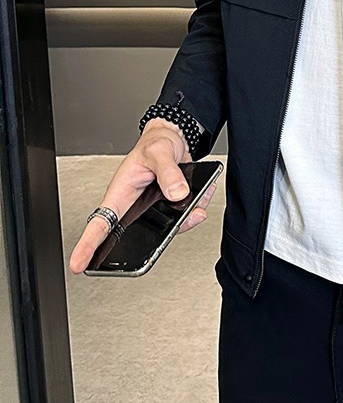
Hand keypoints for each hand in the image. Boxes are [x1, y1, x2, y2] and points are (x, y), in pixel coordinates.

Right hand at [68, 118, 217, 274]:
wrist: (173, 138)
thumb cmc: (155, 144)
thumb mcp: (159, 152)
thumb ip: (168, 172)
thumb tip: (178, 193)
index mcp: (120, 194)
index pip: (100, 223)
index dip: (88, 245)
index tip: (78, 264)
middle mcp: (135, 206)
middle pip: (138, 235)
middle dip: (156, 240)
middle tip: (173, 230)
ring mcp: (154, 209)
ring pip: (167, 228)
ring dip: (186, 220)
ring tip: (197, 206)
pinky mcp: (170, 208)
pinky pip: (184, 217)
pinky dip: (197, 207)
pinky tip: (203, 193)